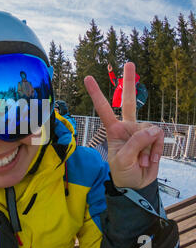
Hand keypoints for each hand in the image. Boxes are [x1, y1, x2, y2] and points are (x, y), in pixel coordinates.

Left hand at [84, 62, 163, 189]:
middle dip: (128, 83)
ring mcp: (141, 132)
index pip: (104, 109)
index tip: (87, 78)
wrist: (136, 184)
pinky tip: (149, 160)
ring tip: (140, 161)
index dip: (97, 94)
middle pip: (128, 102)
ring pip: (150, 131)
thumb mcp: (122, 160)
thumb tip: (152, 129)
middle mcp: (127, 127)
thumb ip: (135, 144)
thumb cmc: (123, 172)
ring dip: (147, 150)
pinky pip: (159, 139)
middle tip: (129, 63)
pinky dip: (156, 152)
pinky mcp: (154, 139)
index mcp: (113, 130)